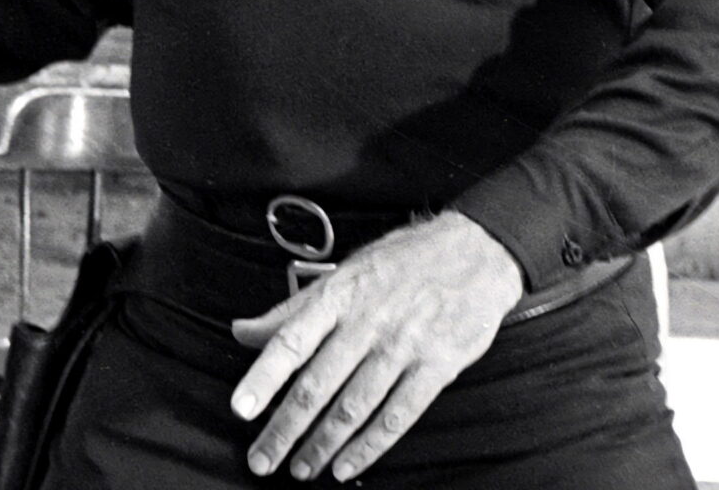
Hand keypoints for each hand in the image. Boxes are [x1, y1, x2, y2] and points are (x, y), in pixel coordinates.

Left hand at [228, 211, 523, 481]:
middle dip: (285, 429)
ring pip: (353, 406)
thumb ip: (293, 309)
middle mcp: (368, 322)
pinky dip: (369, 446)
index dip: (263, 377)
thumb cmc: (405, 261)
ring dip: (322, 444)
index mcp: (340, 295)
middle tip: (263, 459)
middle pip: (317, 384)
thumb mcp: (345, 273)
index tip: (241, 408)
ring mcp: (404, 346)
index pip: (292, 340)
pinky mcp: (437, 366)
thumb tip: (244, 331)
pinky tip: (347, 464)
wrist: (477, 251)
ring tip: (301, 468)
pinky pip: (398, 415)